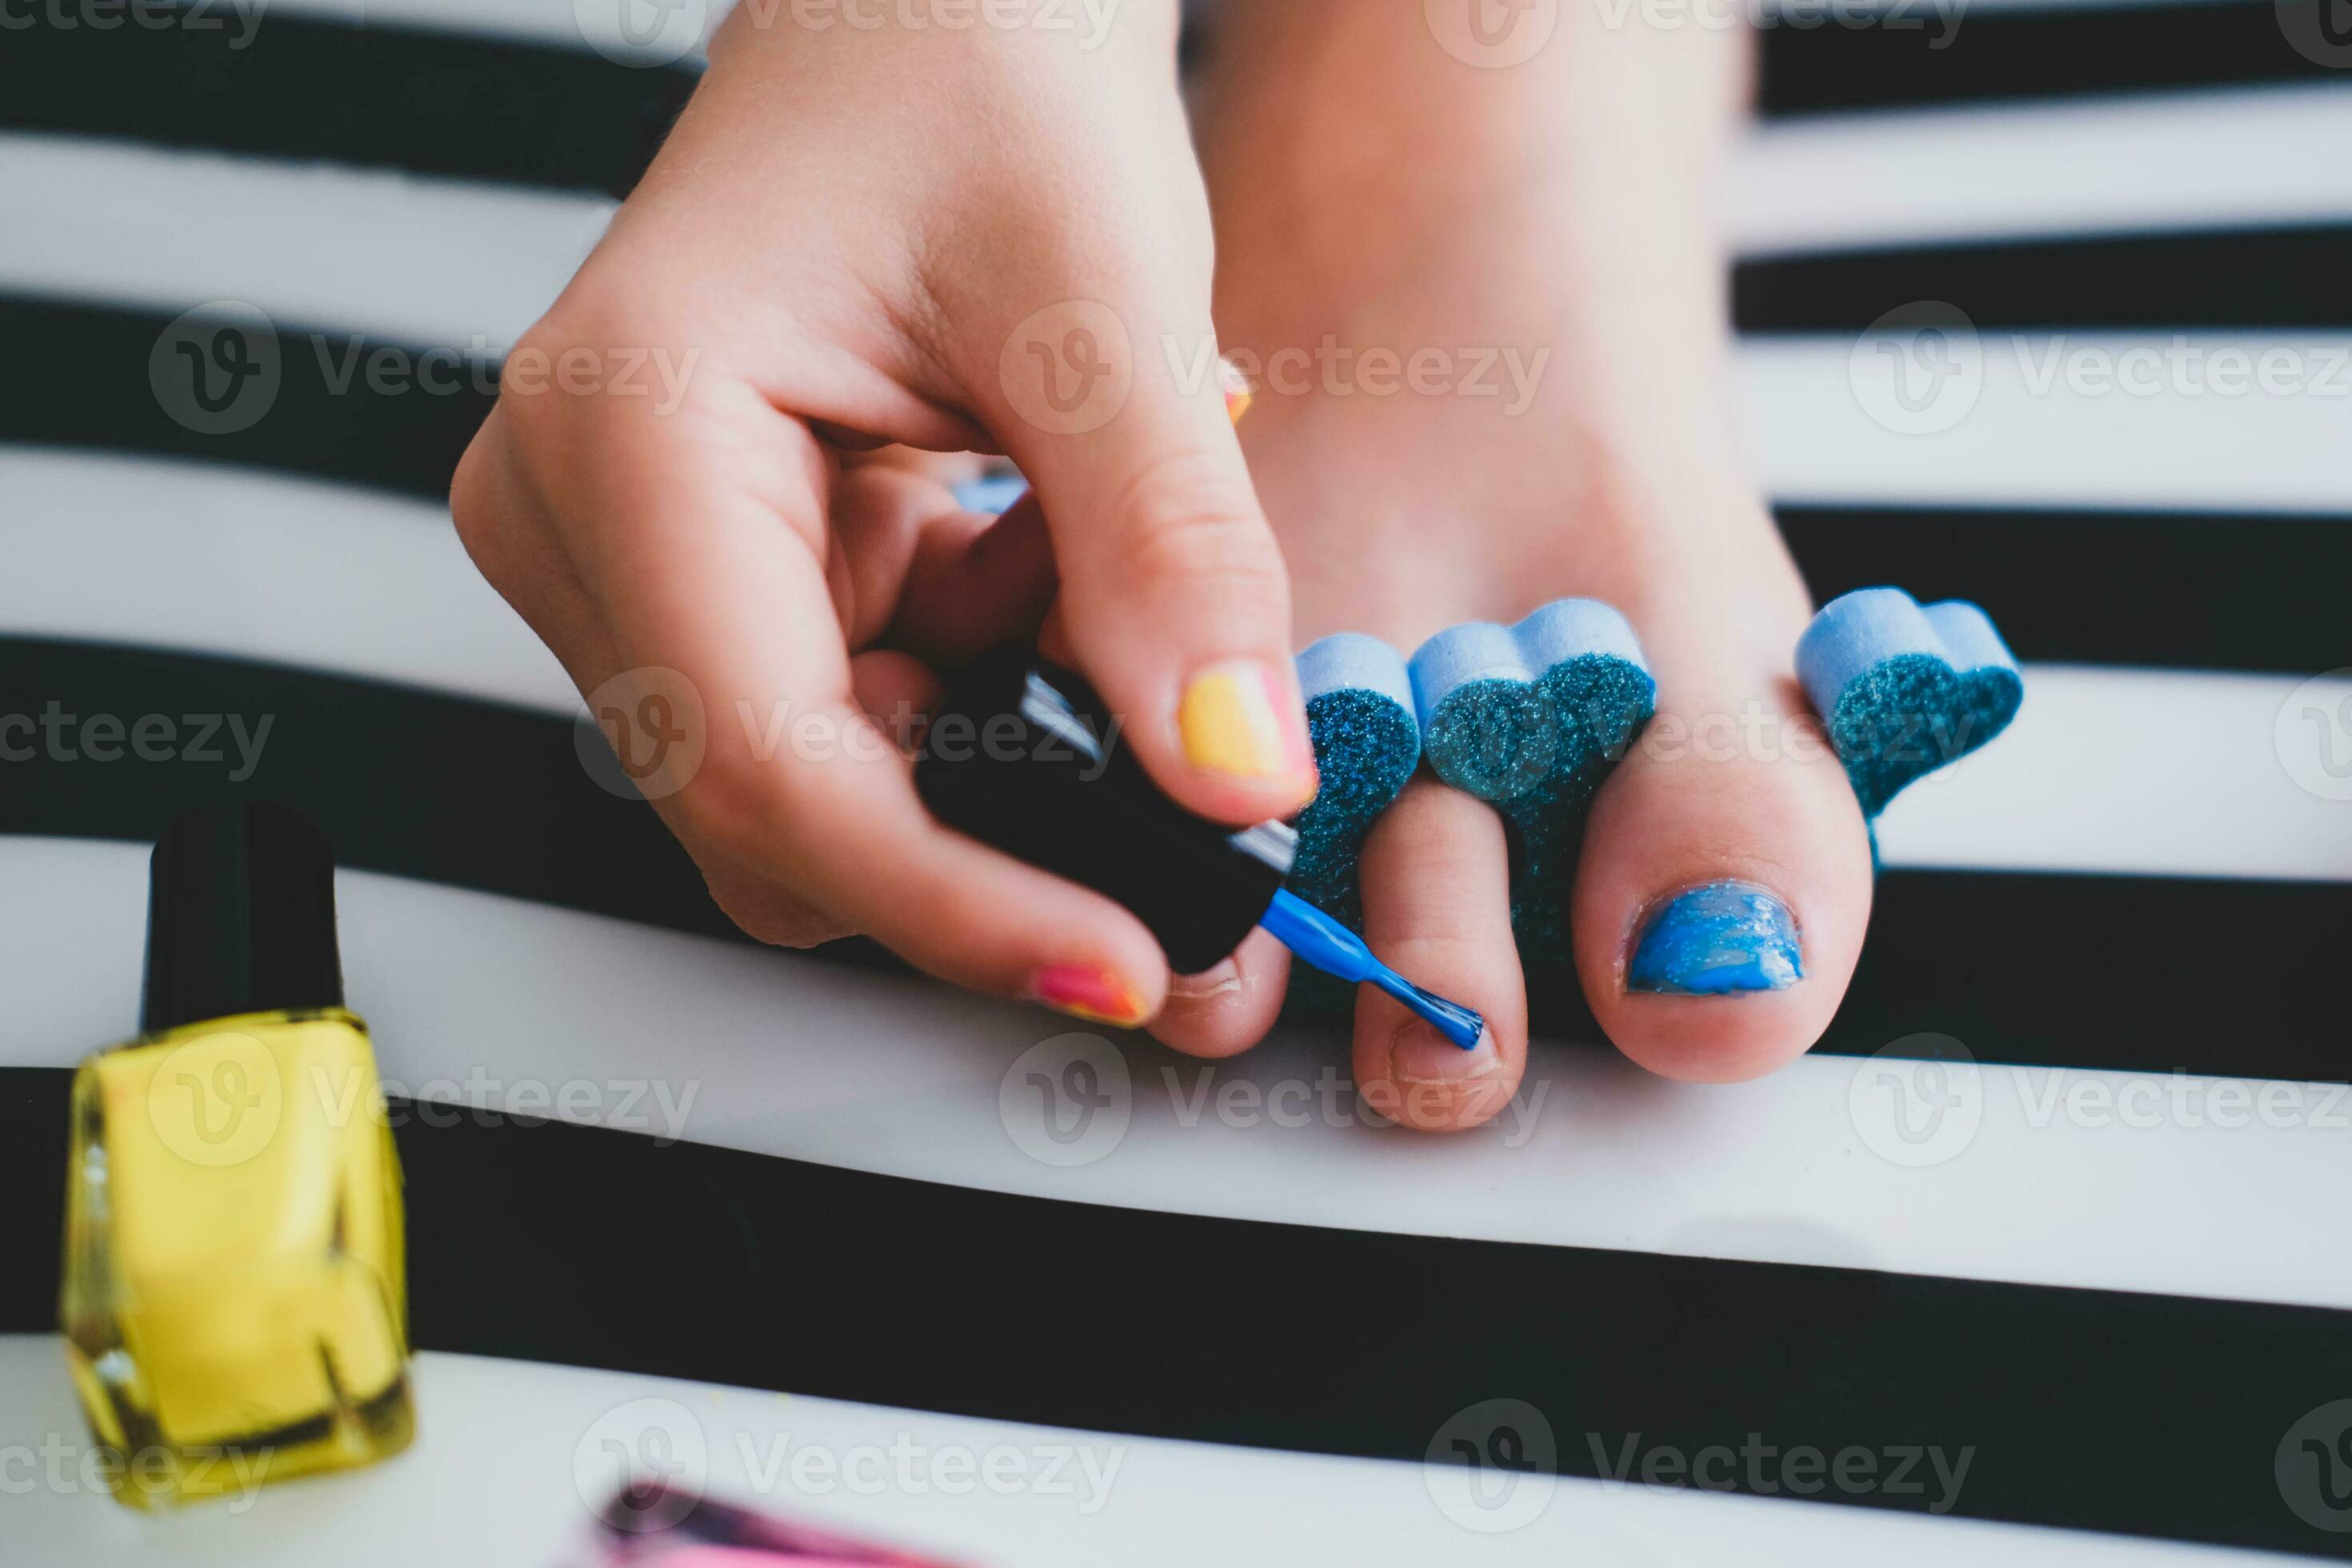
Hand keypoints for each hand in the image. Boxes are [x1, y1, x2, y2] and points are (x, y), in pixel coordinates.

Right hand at [452, 2, 1314, 1026]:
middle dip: (982, 837)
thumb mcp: (1107, 302)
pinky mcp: (696, 573)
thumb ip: (1167, 552)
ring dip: (981, 748)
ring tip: (1074, 568)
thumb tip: (1230, 774)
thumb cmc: (973, 65)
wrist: (932, 3)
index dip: (955, 897)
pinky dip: (965, 693)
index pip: (772, 767)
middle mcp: (576, 515)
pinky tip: (1022, 563)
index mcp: (624, 432)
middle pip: (774, 816)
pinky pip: (840, 722)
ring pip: (813, 791)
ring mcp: (622, 556)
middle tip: (1173, 789)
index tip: (1124, 955)